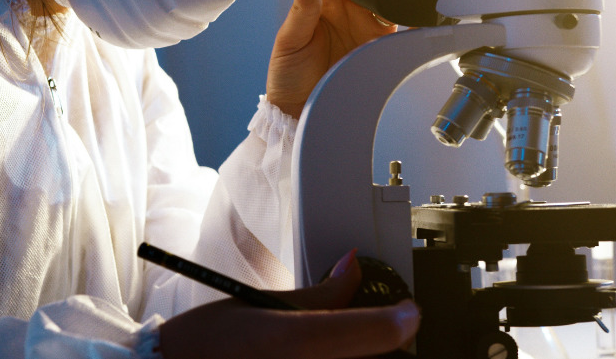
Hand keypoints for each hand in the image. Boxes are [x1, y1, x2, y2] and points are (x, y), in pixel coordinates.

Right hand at [157, 251, 419, 358]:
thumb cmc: (207, 343)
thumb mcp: (261, 303)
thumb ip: (319, 293)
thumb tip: (352, 266)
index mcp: (292, 341)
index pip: (370, 332)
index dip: (398, 320)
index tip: (408, 312)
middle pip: (373, 358)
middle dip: (380, 342)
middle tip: (374, 328)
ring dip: (359, 354)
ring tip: (339, 343)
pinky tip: (313, 355)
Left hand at [266, 0, 397, 117]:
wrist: (299, 113)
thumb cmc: (287, 76)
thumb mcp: (288, 39)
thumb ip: (301, 6)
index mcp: (319, 0)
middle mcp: (344, 8)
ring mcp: (364, 23)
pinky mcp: (379, 42)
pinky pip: (397, 22)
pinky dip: (405, 11)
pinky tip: (407, 0)